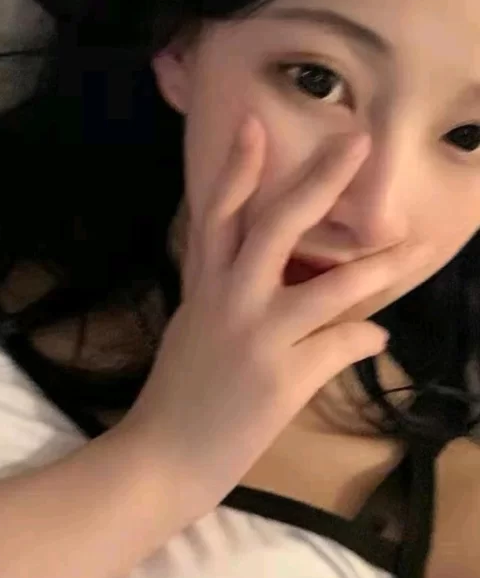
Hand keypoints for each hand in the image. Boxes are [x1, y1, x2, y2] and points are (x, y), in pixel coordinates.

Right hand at [121, 115, 429, 510]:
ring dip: (376, 267)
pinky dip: (366, 338)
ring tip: (413, 245)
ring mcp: (256, 337)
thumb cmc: (179, 391)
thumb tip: (251, 260)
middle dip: (319, 181)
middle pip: (275, 227)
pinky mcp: (282, 378)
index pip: (218, 212)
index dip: (237, 166)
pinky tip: (379, 336)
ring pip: (327, 288)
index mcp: (203, 284)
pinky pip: (340, 345)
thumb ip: (218, 285)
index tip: (253, 121)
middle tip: (357, 142)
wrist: (164, 457)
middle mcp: (227, 300)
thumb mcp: (193, 323)